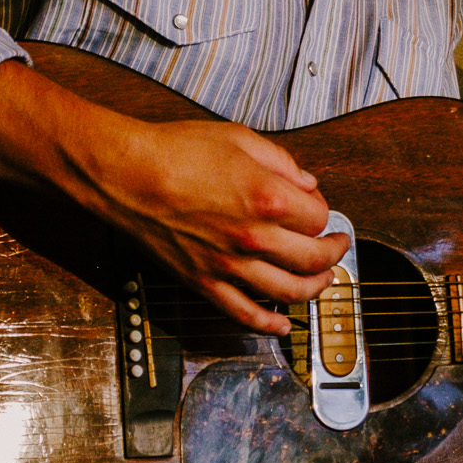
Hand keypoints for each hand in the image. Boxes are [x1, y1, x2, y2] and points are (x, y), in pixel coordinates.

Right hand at [82, 114, 350, 333]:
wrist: (125, 174)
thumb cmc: (176, 151)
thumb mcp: (239, 138)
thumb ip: (282, 162)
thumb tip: (308, 184)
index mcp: (269, 197)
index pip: (318, 216)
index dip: (323, 211)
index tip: (316, 208)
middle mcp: (254, 237)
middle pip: (313, 258)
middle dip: (333, 253)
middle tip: (337, 246)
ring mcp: (229, 264)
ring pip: (290, 291)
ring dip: (316, 288)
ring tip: (323, 280)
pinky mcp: (204, 282)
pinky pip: (243, 313)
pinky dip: (268, 324)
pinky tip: (284, 324)